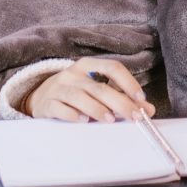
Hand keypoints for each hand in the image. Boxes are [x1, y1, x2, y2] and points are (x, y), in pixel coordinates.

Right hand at [23, 57, 153, 122]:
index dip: (128, 82)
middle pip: (99, 86)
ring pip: (79, 96)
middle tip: (134, 116)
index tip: (141, 99)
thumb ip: (121, 97)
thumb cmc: (74, 93)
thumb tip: (148, 110)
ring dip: (96, 108)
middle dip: (119, 102)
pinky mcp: (47, 103)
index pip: (112, 67)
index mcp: (88, 65)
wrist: (38, 98)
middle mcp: (72, 73)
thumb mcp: (95, 90)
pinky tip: (84, 121)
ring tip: (110, 120)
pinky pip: (60, 108)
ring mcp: (58, 87)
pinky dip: (73, 115)